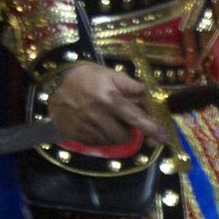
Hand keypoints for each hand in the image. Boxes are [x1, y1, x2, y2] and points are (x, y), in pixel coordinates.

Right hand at [46, 64, 166, 147]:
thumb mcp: (110, 74)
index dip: (151, 128)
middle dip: (129, 130)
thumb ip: (130, 86)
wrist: (54, 82)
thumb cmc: (87, 76)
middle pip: (124, 136)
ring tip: (108, 120)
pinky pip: (96, 144)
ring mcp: (85, 127)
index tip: (164, 137)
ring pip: (111, 142)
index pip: (134, 117)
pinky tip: (96, 124)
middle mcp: (97, 115)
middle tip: (123, 119)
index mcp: (109, 98)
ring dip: (115, 134)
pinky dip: (101, 137)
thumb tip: (149, 95)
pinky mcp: (75, 134)